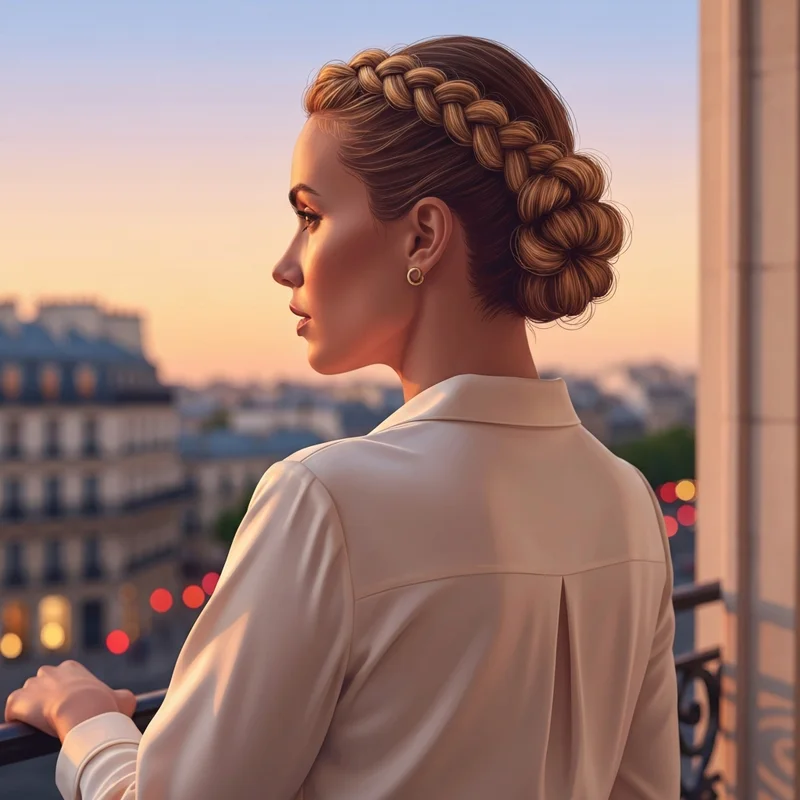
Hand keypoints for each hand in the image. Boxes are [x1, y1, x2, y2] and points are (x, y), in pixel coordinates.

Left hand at [4, 660, 135, 741]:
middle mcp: (50, 671)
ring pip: (28, 697)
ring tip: (44, 726)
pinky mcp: (17, 701)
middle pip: (44, 685)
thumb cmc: (105, 705)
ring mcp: (31, 685)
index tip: (75, 709)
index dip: (69, 695)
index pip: (65, 679)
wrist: (83, 711)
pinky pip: (12, 709)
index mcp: (72, 668)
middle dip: (49, 699)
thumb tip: (126, 700)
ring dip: (32, 710)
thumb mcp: (123, 698)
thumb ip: (121, 697)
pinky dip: (16, 718)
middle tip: (59, 718)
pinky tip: (26, 728)